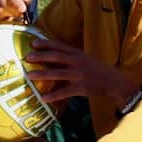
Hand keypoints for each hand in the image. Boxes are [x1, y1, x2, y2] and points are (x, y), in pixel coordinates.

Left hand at [25, 38, 139, 104]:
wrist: (113, 81)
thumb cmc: (96, 70)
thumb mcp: (84, 59)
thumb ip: (70, 58)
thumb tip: (51, 59)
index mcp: (77, 54)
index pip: (59, 46)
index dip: (46, 44)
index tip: (32, 43)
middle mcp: (77, 62)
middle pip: (56, 57)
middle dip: (41, 57)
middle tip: (27, 57)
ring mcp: (79, 75)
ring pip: (58, 74)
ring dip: (43, 74)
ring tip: (30, 76)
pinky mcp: (81, 87)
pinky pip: (64, 92)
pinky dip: (53, 95)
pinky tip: (43, 98)